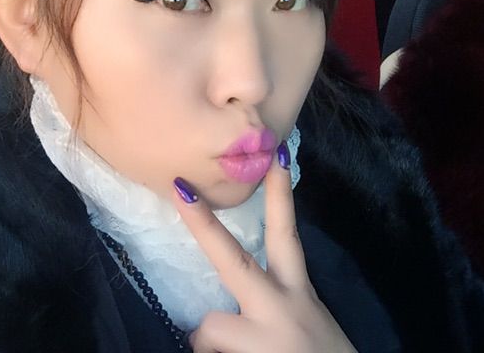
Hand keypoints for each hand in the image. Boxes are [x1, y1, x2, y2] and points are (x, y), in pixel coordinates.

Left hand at [173, 143, 358, 352]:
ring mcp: (261, 338)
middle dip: (203, 225)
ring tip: (239, 352)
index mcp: (297, 293)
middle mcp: (280, 308)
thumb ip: (275, 298)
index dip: (280, 192)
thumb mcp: (304, 319)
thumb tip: (226, 300)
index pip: (286, 233)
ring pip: (208, 328)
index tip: (276, 151)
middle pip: (233, 261)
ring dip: (212, 342)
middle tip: (179, 190)